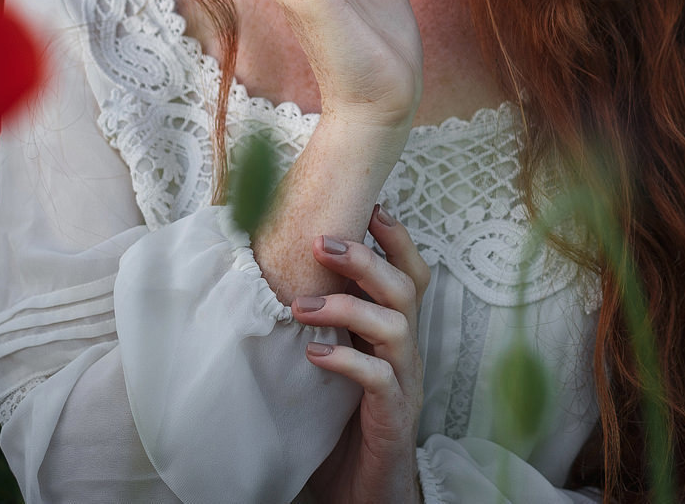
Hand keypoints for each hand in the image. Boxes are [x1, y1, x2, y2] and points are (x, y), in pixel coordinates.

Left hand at [299, 205, 432, 503]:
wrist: (364, 493)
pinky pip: (378, 379)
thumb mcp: (333, 367)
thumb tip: (274, 281)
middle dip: (367, 259)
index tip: (369, 208)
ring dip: (348, 308)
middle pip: (406, 289)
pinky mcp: (393, 416)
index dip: (397, 239)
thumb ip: (321, 329)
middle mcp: (407, 353)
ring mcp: (404, 383)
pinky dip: (348, 361)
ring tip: (300, 308)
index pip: (410, 275)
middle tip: (321, 243)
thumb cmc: (341, 427)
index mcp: (396, 336)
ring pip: (396, 327)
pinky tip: (315, 356)